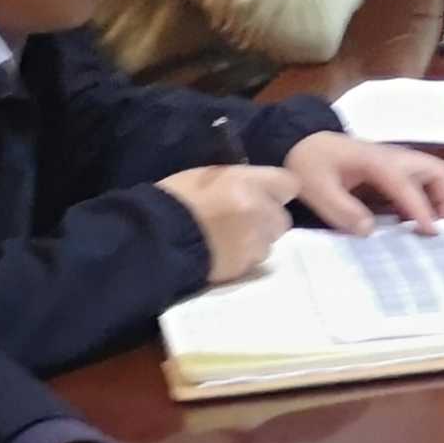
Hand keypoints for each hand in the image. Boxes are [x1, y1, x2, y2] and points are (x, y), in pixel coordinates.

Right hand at [155, 162, 297, 282]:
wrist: (154, 236)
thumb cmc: (176, 199)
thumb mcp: (209, 176)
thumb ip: (240, 181)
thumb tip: (255, 187)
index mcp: (247, 182)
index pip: (289, 185)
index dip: (279, 191)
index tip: (268, 195)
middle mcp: (258, 210)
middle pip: (281, 218)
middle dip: (267, 220)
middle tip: (244, 220)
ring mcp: (253, 241)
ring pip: (269, 242)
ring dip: (255, 241)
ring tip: (229, 239)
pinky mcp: (244, 266)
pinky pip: (254, 261)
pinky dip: (243, 258)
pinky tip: (222, 253)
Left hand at [280, 128, 443, 233]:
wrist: (300, 141)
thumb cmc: (308, 164)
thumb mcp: (316, 189)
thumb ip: (342, 210)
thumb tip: (370, 230)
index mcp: (376, 162)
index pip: (407, 185)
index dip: (421, 209)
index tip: (431, 232)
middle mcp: (393, 157)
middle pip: (436, 169)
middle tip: (438, 226)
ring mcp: (394, 160)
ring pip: (432, 171)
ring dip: (440, 196)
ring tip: (429, 224)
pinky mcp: (390, 166)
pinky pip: (419, 179)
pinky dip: (426, 196)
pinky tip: (410, 218)